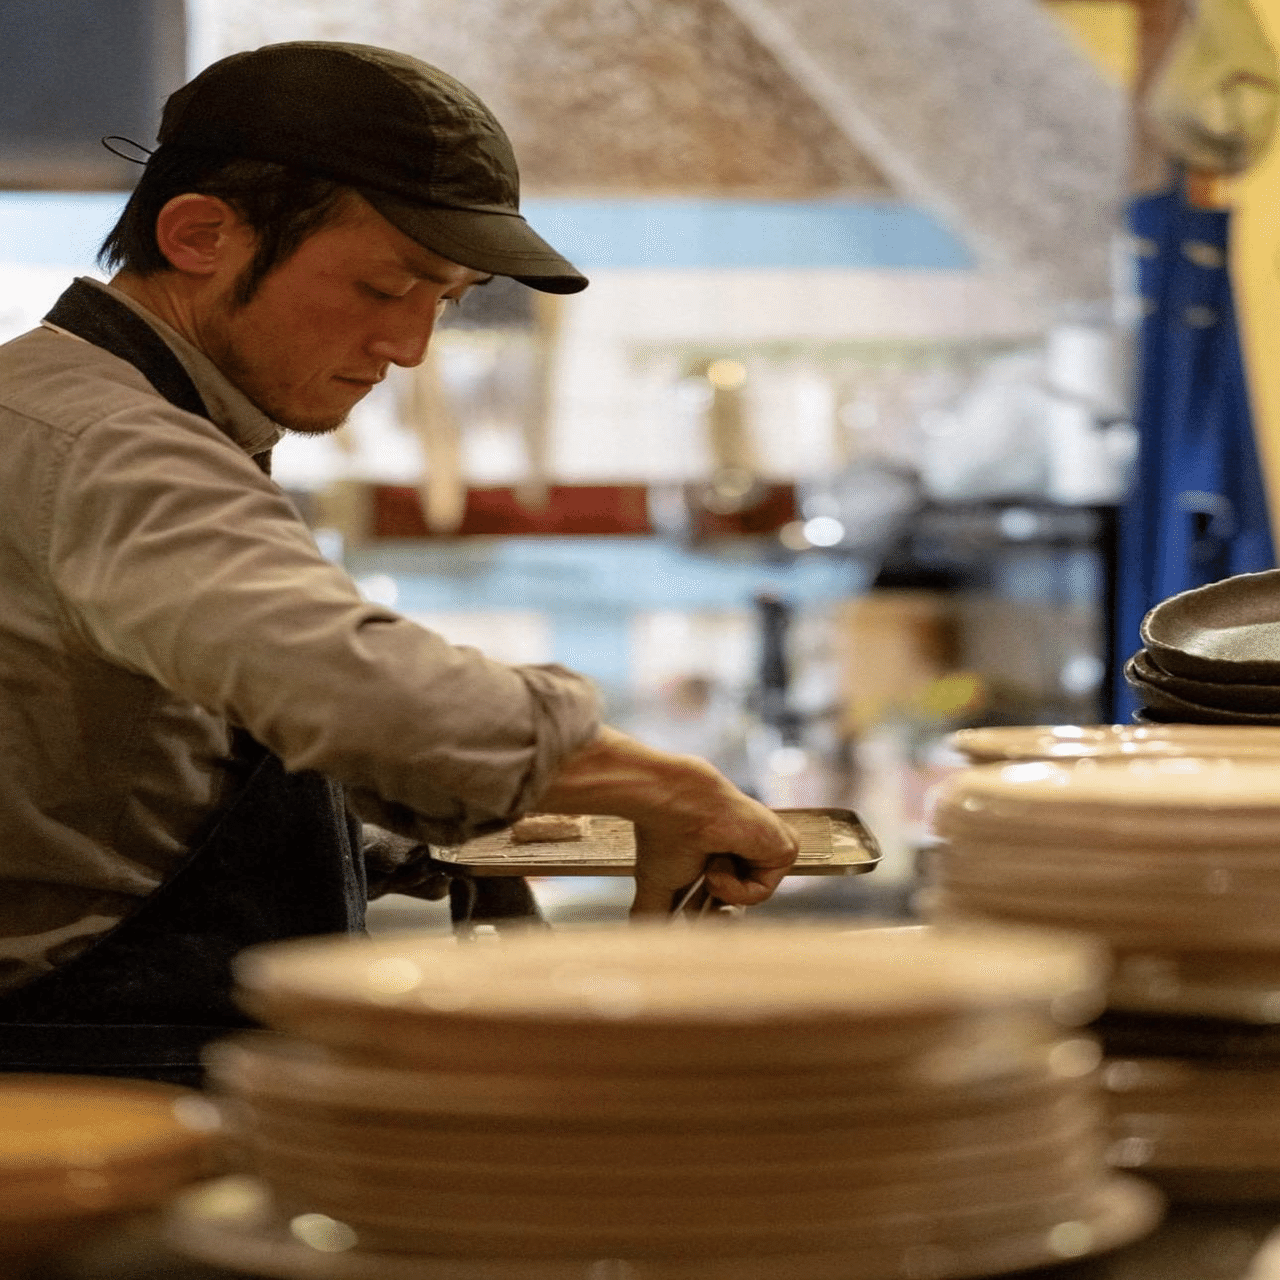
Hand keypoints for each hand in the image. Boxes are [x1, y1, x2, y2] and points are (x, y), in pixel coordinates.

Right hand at [534, 727, 799, 915]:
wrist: (677, 806)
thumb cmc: (664, 838)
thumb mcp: (656, 886)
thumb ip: (653, 916)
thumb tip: (649, 947)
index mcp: (720, 858)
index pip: (720, 902)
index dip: (703, 914)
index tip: (692, 908)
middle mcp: (745, 854)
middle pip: (738, 906)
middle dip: (713, 909)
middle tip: (699, 882)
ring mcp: (765, 851)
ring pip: (749, 901)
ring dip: (720, 888)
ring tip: (708, 859)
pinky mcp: (784, 849)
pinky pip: (762, 892)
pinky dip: (736, 885)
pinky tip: (722, 857)